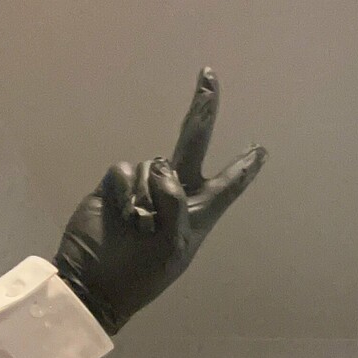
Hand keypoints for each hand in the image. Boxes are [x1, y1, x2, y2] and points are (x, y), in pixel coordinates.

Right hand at [53, 68, 265, 336]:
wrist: (95, 282)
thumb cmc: (141, 274)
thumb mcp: (172, 248)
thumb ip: (176, 205)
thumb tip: (162, 167)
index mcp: (200, 214)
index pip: (229, 185)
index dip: (245, 167)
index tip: (262, 150)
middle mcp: (176, 194)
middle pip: (193, 143)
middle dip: (202, 109)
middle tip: (209, 76)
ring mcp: (145, 187)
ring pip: (153, 164)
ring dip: (146, 195)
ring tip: (138, 227)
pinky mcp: (117, 186)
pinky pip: (125, 171)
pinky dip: (124, 192)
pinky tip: (121, 215)